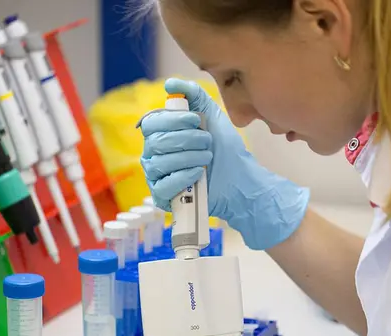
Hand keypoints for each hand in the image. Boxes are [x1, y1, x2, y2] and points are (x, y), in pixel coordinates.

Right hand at [139, 78, 309, 250]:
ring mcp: (156, 176)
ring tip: (207, 158)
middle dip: (186, 139)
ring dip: (189, 157)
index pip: (151, 122)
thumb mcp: (212, 116)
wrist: (239, 180)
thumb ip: (194, 96)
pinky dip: (183, 177)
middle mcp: (153, 154)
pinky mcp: (163, 197)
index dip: (172, 120)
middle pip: (156, 142)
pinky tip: (198, 175)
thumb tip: (171, 84)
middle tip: (207, 141)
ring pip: (160, 163)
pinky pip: (163, 185)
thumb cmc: (223, 149)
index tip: (195, 120)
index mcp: (160, 133)